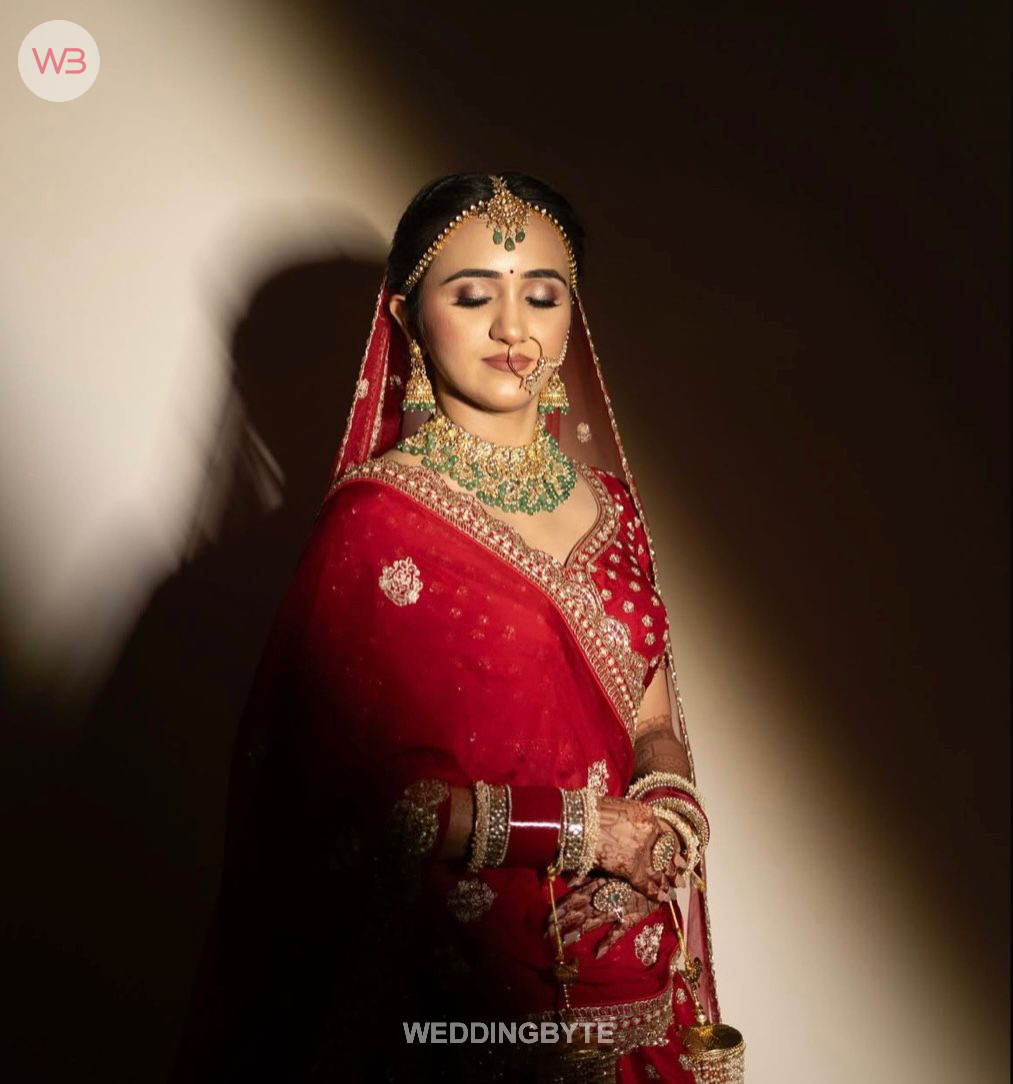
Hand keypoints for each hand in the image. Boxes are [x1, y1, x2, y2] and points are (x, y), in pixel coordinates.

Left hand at [547, 874, 662, 958]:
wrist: (661, 871)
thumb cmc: (634, 865)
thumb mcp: (610, 866)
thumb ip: (591, 873)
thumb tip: (569, 880)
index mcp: (598, 883)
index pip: (574, 898)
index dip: (560, 909)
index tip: (545, 920)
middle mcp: (604, 896)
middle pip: (579, 912)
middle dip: (562, 923)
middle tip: (546, 935)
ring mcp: (618, 908)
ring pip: (593, 922)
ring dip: (578, 932)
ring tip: (563, 942)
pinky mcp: (632, 918)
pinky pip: (618, 932)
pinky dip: (608, 942)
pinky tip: (597, 953)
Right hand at [594, 796, 687, 900]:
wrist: (577, 821)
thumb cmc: (591, 812)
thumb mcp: (618, 809)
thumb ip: (632, 821)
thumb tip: (633, 831)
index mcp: (646, 815)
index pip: (665, 834)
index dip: (672, 848)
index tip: (678, 856)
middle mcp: (649, 831)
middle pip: (665, 853)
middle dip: (673, 866)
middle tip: (681, 876)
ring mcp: (642, 850)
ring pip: (659, 869)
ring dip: (667, 880)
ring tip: (675, 888)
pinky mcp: (631, 867)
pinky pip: (646, 883)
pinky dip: (654, 892)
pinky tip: (662, 897)